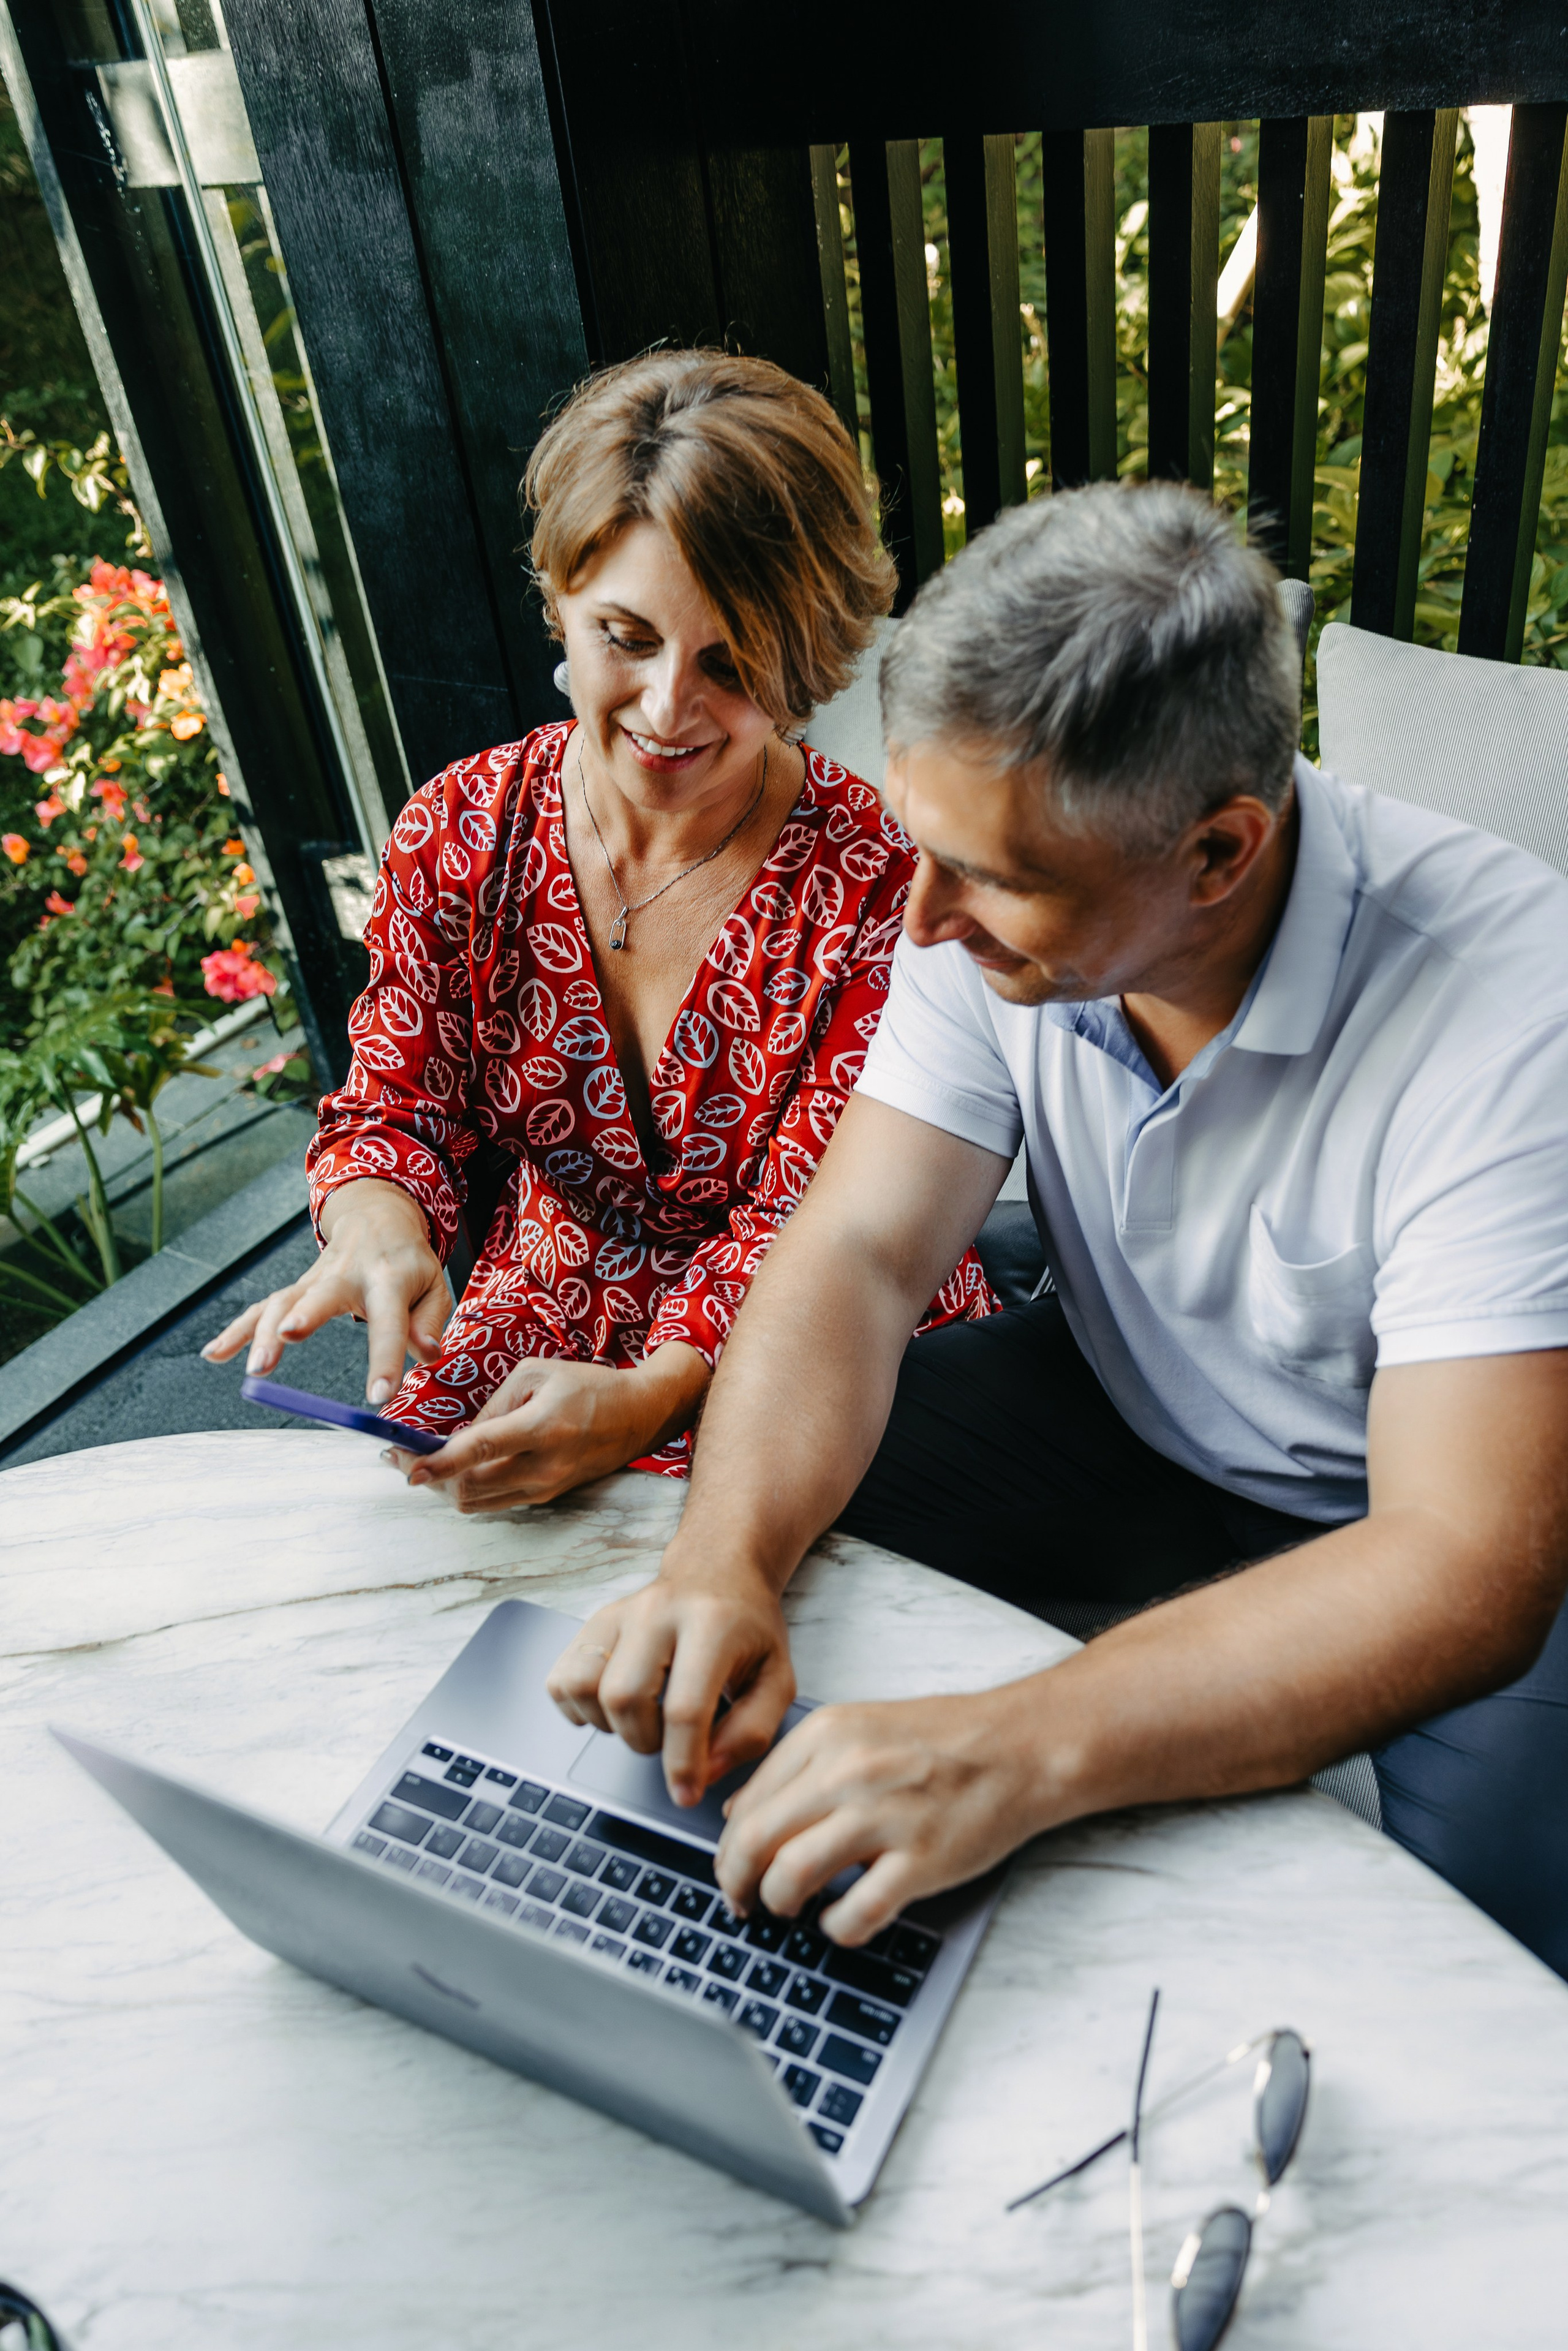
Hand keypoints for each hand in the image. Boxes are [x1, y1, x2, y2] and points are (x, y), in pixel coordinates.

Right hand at [201, 1177, 448, 1404]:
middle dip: (303, 1315)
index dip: (384, 1360)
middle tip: (288, 1337)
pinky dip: (237, 1330)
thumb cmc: (410, 1263)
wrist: (378, 1219)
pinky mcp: (297, 1289)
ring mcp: (315, 1280)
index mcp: (389, 1279)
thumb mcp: (434, 1286)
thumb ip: (429, 1322)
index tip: (379, 1397)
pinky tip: (214, 1354)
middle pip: (322, 1296)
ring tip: (253, 1370)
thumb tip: (424, 1354)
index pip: (389, 1323)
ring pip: (283, 1301)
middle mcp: (347, 1276)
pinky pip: (262, 1308)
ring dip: (263, 1332)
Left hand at [395, 1343, 708, 1511]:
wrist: (638, 1416)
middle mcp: (543, 1466)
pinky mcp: (548, 1497)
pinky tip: (463, 1469)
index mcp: (541, 1427)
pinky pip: (497, 1501)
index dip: (439, 1463)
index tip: (408, 1468)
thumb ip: (494, 1405)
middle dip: (432, 1477)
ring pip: (479, 1502)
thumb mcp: (537, 1374)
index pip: (479, 1451)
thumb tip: (461, 1437)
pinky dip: (473, 1489)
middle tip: (406, 1459)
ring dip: (448, 1487)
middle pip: (470, 1488)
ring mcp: (546, 1487)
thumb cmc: (587, 1387)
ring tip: (429, 1465)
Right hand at [546, 1559, 795, 1804]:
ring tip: (644, 1720)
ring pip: (584, 1687)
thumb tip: (703, 1773)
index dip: (682, 1763)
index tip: (686, 1794)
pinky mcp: (593, 1621)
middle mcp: (658, 1611)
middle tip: (671, 1737)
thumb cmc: (749, 1630)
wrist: (719, 1569)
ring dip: (610, 1725)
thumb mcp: (776, 1679)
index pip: (685, 1707)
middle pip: (625, 1697)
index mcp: (713, 1624)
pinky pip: (562, 1679)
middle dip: (646, 1740)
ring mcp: (619, 1612)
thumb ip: (751, 1732)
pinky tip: (614, 1707)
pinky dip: (579, 1709)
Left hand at [714, 1687, 1042, 1945]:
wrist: (1021, 1746)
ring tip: (790, 1909)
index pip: (745, 1803)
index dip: (727, 1847)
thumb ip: (797, 1765)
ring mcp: (885, 1816)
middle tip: (741, 1902)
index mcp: (827, 1735)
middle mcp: (847, 1771)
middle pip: (753, 1841)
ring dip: (778, 1904)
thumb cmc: (943, 1741)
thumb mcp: (858, 1727)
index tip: (730, 1870)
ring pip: (790, 1875)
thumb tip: (737, 1815)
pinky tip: (842, 1922)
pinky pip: (855, 1912)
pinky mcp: (921, 1860)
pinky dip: (837, 1928)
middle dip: (735, 1883)